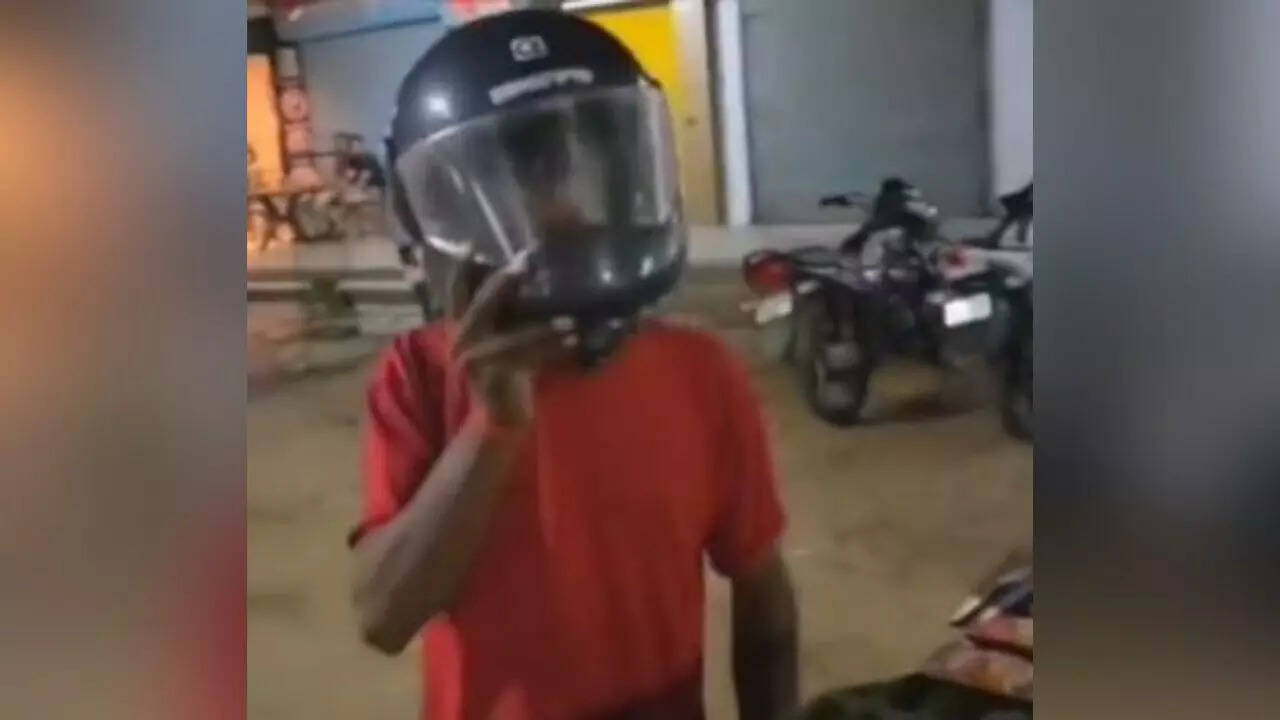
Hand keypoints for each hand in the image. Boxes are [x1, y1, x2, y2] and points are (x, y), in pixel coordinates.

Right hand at [451, 257, 574, 427]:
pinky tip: (575, 344)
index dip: (462, 267)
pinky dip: (551, 352)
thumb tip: (536, 272)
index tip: (471, 244)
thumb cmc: (509, 371)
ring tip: (570, 321)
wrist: (501, 418)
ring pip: (511, 338)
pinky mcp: (489, 378)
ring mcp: (472, 360)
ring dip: (543, 329)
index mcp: (461, 324)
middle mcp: (460, 339)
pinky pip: (524, 361)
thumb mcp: (505, 336)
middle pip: (482, 305)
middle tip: (526, 264)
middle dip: (503, 283)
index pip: (456, 289)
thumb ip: (508, 311)